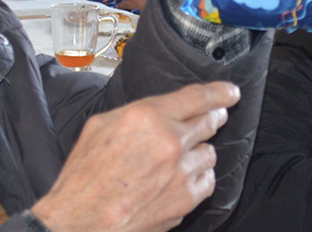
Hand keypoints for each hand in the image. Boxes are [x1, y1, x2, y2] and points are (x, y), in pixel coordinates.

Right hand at [31, 82, 239, 231]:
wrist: (81, 219)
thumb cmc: (85, 175)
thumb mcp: (100, 125)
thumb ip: (135, 112)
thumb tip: (158, 109)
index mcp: (148, 117)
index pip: (197, 97)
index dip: (219, 92)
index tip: (230, 92)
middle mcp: (170, 142)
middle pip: (209, 122)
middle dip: (212, 118)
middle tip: (210, 119)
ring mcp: (181, 173)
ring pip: (210, 153)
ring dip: (199, 151)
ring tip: (181, 156)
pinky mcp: (185, 200)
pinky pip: (208, 181)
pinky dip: (199, 177)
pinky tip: (182, 177)